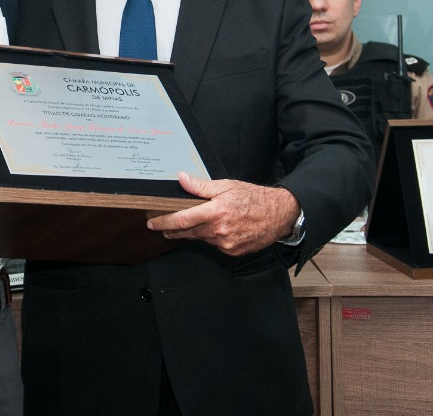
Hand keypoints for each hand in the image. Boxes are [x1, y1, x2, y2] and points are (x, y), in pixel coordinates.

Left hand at [146, 173, 300, 256]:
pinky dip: (209, 237)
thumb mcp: (227, 186)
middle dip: (171, 229)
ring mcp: (226, 244)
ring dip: (191, 232)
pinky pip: (213, 244)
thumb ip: (201, 186)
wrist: (279, 215)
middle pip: (187, 232)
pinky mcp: (232, 252)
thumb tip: (182, 179)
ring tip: (184, 223)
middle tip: (159, 225)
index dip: (164, 222)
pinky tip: (212, 228)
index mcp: (217, 212)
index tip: (152, 222)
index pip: (183, 219)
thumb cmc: (255, 198)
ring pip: (200, 238)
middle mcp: (220, 230)